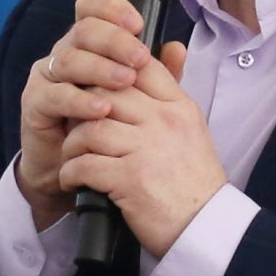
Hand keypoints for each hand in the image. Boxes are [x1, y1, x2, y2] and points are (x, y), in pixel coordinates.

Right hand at [16, 0, 160, 230]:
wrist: (75, 170)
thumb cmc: (107, 128)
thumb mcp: (139, 99)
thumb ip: (157, 74)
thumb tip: (177, 48)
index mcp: (89, 44)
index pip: (91, 8)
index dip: (111, 8)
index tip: (138, 23)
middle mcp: (65, 52)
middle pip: (84, 29)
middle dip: (115, 40)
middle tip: (140, 58)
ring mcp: (47, 76)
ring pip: (68, 59)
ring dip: (99, 69)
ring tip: (125, 82)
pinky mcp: (35, 103)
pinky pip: (54, 95)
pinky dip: (79, 100)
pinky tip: (101, 109)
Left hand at [56, 40, 226, 257]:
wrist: (204, 228)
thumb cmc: (193, 181)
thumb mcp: (192, 127)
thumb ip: (173, 91)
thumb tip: (171, 46)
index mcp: (178, 107)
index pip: (138, 67)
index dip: (108, 72)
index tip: (93, 91)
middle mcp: (163, 122)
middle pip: (105, 94)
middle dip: (81, 108)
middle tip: (72, 124)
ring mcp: (146, 150)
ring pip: (89, 128)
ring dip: (73, 144)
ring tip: (73, 156)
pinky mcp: (129, 180)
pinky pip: (84, 164)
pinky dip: (71, 173)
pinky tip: (74, 180)